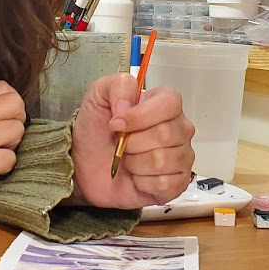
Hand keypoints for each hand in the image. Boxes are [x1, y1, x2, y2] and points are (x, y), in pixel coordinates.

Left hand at [69, 74, 194, 209]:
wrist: (87, 165)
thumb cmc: (97, 131)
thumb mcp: (98, 95)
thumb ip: (117, 86)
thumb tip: (128, 104)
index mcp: (164, 103)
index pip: (169, 104)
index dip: (141, 116)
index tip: (117, 122)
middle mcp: (178, 128)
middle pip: (164, 134)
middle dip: (132, 142)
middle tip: (122, 143)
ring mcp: (181, 156)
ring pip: (161, 161)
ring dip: (134, 163)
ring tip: (129, 158)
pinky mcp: (177, 182)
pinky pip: (164, 183)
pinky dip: (142, 182)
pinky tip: (137, 175)